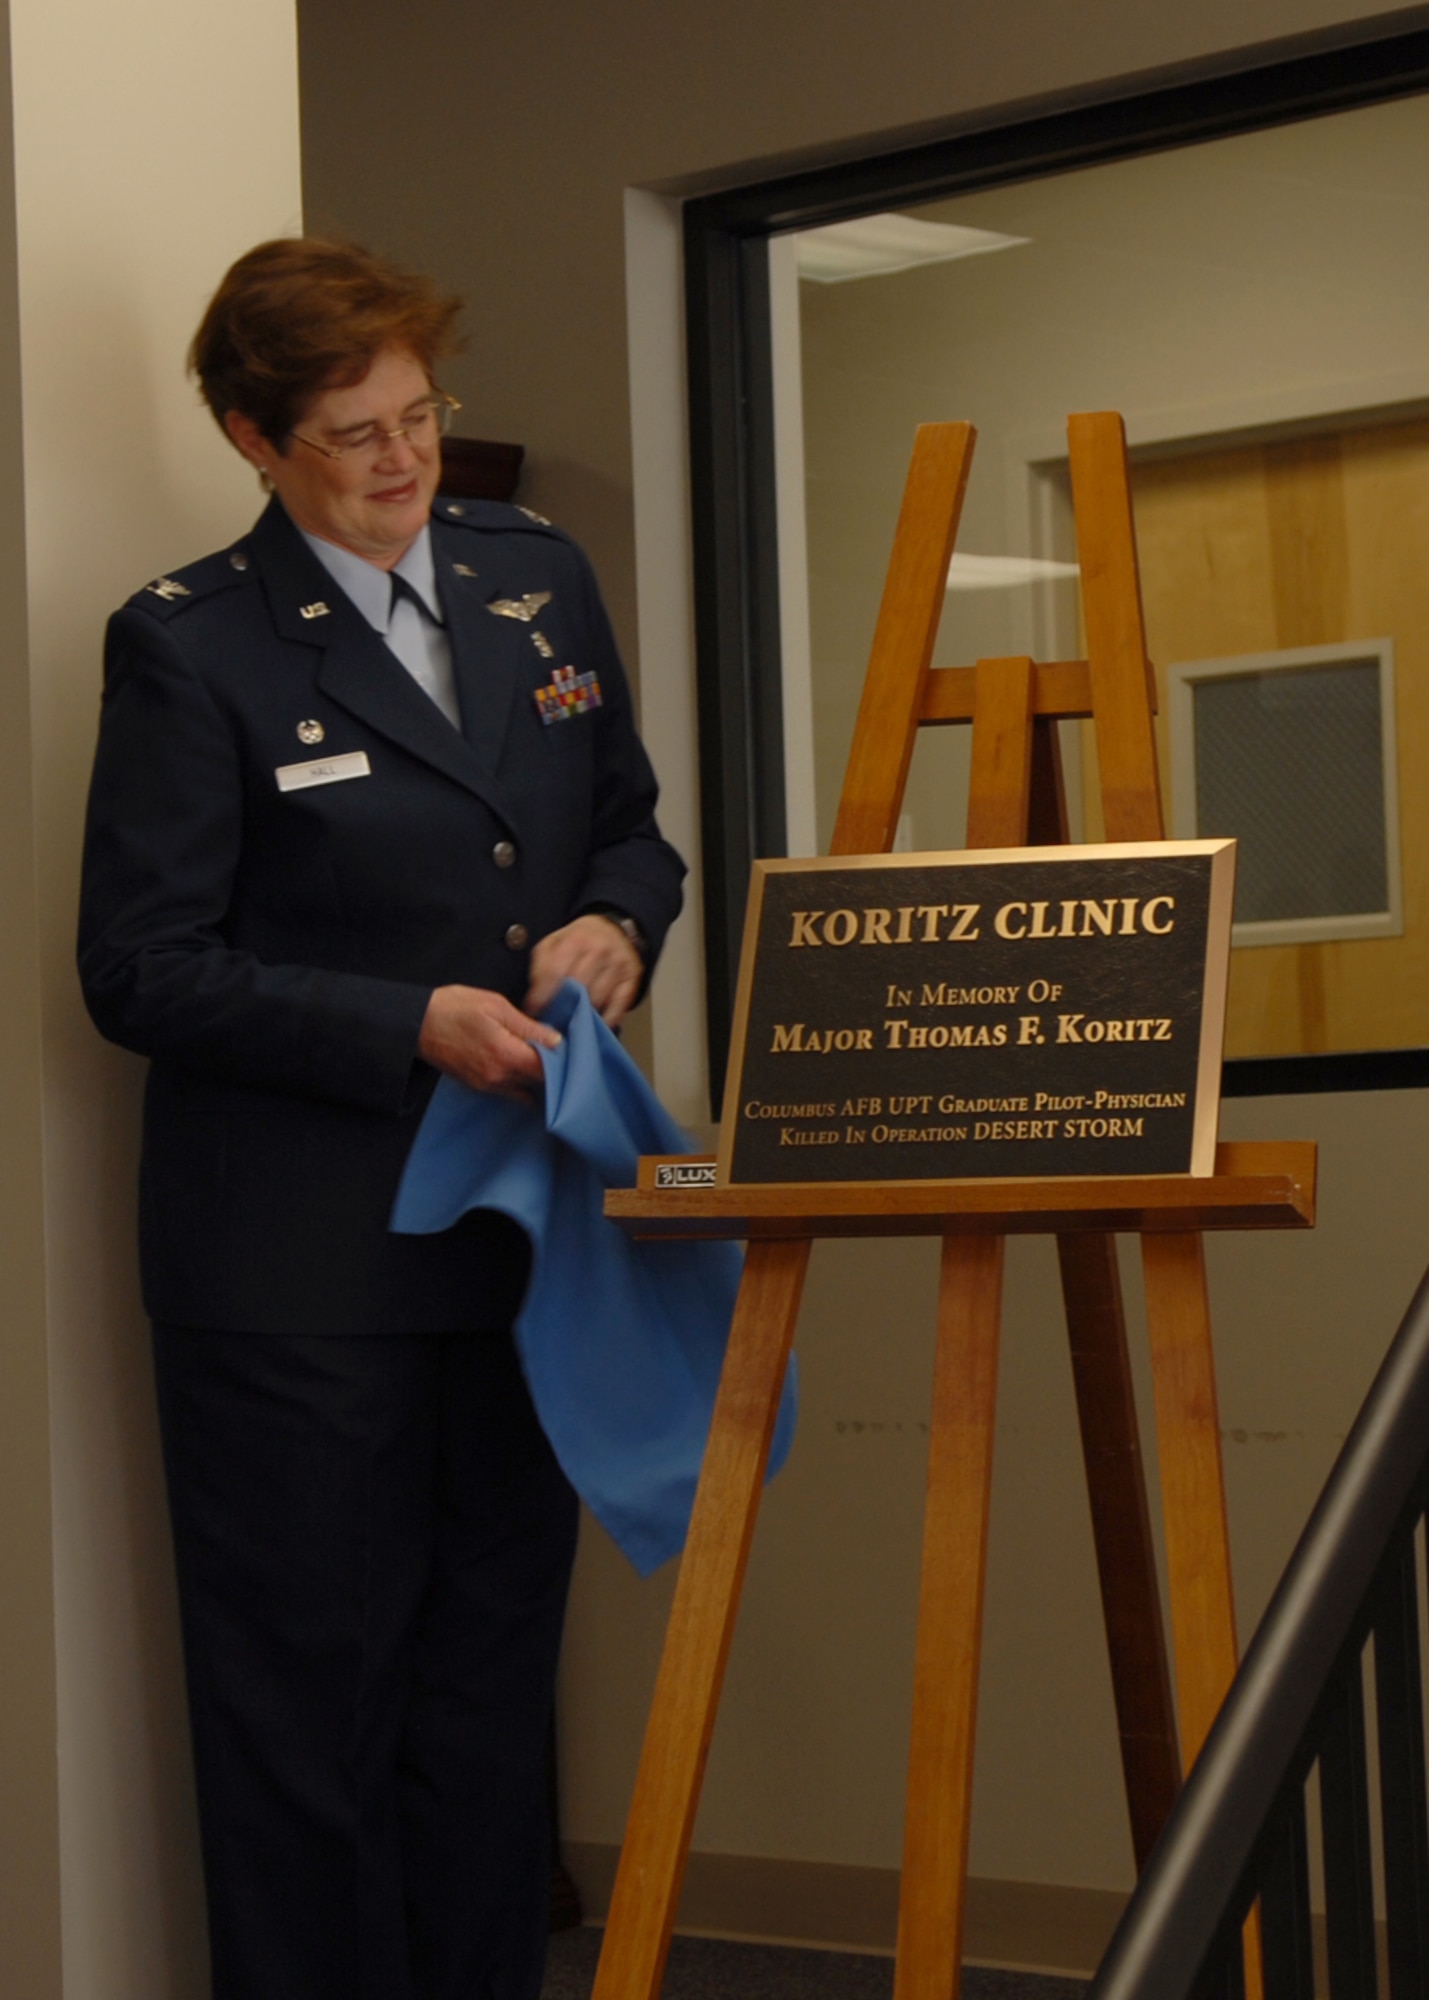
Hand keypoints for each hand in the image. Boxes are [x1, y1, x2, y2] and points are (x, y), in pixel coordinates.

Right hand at [417, 985, 561, 1095]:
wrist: (416, 1023)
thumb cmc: (454, 1008)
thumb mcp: (495, 1006)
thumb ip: (528, 1026)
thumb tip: (556, 1040)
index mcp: (505, 1055)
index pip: (547, 1069)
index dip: (561, 1059)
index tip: (567, 1047)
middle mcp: (497, 1077)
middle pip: (538, 1083)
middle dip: (551, 1069)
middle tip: (558, 1051)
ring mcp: (486, 1086)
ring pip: (524, 1089)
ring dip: (535, 1077)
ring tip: (540, 1057)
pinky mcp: (478, 1087)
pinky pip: (508, 1090)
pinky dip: (519, 1081)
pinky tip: (521, 1066)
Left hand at [527, 914, 642, 1029]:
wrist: (615, 930)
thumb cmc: (580, 940)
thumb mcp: (555, 941)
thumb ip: (542, 964)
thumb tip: (535, 997)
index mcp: (576, 939)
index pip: (554, 972)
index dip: (542, 995)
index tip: (534, 1010)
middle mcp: (599, 950)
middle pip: (578, 987)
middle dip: (562, 1006)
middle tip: (552, 1019)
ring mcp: (618, 965)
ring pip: (597, 999)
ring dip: (582, 1014)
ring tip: (570, 1021)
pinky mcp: (631, 979)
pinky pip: (618, 1006)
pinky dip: (606, 1019)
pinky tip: (594, 1023)